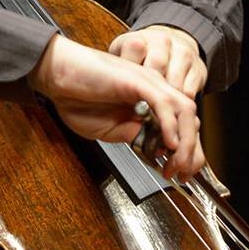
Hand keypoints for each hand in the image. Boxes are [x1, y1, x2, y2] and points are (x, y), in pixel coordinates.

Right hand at [28, 34, 204, 180]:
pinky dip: (170, 125)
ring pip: (184, 111)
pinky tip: (168, 143)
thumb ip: (130, 136)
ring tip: (176, 163)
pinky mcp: (137, 81)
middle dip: (192, 152)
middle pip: (190, 119)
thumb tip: (152, 148)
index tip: (181, 174)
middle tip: (182, 174)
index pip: (182, 126)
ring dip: (185, 142)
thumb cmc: (76, 97)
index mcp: (149, 101)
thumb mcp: (108, 130)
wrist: (56, 75)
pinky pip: (164, 103)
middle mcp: (154, 90)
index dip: (188, 152)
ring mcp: (148, 83)